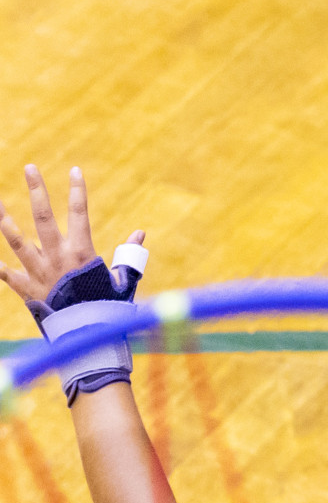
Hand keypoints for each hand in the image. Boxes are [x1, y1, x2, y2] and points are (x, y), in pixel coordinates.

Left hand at [0, 165, 144, 303]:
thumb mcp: (123, 281)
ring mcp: (38, 272)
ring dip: (4, 220)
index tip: (74, 170)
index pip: (80, 212)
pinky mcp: (26, 288)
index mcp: (82, 251)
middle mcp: (57, 257)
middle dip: (36, 190)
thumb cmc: (107, 307)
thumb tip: (140, 234)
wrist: (85, 334)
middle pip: (43, 217)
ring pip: (17, 240)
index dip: (78, 190)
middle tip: (29, 168)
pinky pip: (6, 274)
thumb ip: (128, 255)